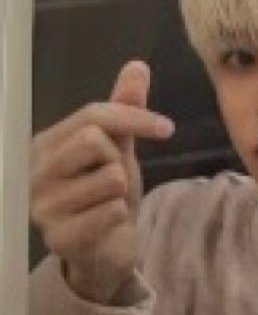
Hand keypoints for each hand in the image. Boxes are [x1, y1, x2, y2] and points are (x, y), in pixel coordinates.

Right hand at [30, 61, 173, 303]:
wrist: (104, 248)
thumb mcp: (119, 148)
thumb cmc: (107, 193)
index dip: (134, 117)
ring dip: (122, 193)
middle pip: (95, 140)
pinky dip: (120, 216)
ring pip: (110, 178)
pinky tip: (106, 224)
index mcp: (44, 144)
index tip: (167, 127)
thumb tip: (138, 65)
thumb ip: (124, 109)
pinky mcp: (58, 238)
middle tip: (114, 178)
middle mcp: (33, 172)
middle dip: (118, 159)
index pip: (92, 115)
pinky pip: (111, 211)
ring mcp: (41, 206)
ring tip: (106, 203)